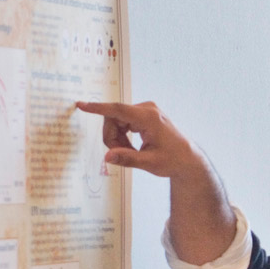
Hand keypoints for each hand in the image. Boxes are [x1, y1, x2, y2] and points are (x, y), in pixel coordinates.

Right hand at [76, 100, 201, 177]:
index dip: (98, 108)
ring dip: (117, 137)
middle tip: (120, 154)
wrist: (187, 159)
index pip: (118, 109)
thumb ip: (127, 158)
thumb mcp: (149, 163)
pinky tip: (132, 146)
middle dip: (112, 137)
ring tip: (130, 152)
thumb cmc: (172, 160)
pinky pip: (123, 121)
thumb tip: (107, 157)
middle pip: (113, 117)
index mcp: (149, 118)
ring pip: (116, 120)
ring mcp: (146, 110)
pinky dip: (122, 135)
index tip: (81, 105)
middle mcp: (147, 109)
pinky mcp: (144, 114)